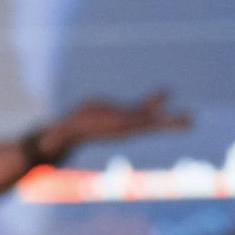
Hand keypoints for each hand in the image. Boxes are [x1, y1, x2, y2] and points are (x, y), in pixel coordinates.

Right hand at [35, 89, 192, 159]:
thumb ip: (54, 137)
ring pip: (153, 117)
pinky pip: (144, 106)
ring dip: (171, 117)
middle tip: (191, 121)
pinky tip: (168, 91)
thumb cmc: (63, 133)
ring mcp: (127, 121)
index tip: (158, 120)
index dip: (146, 121)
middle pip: (151, 124)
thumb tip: (42, 142)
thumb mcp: (59, 134)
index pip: (132, 125)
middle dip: (169, 123)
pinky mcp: (125, 114)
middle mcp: (125, 127)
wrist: (72, 132)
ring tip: (191, 118)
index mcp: (112, 129)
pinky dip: (157, 99)